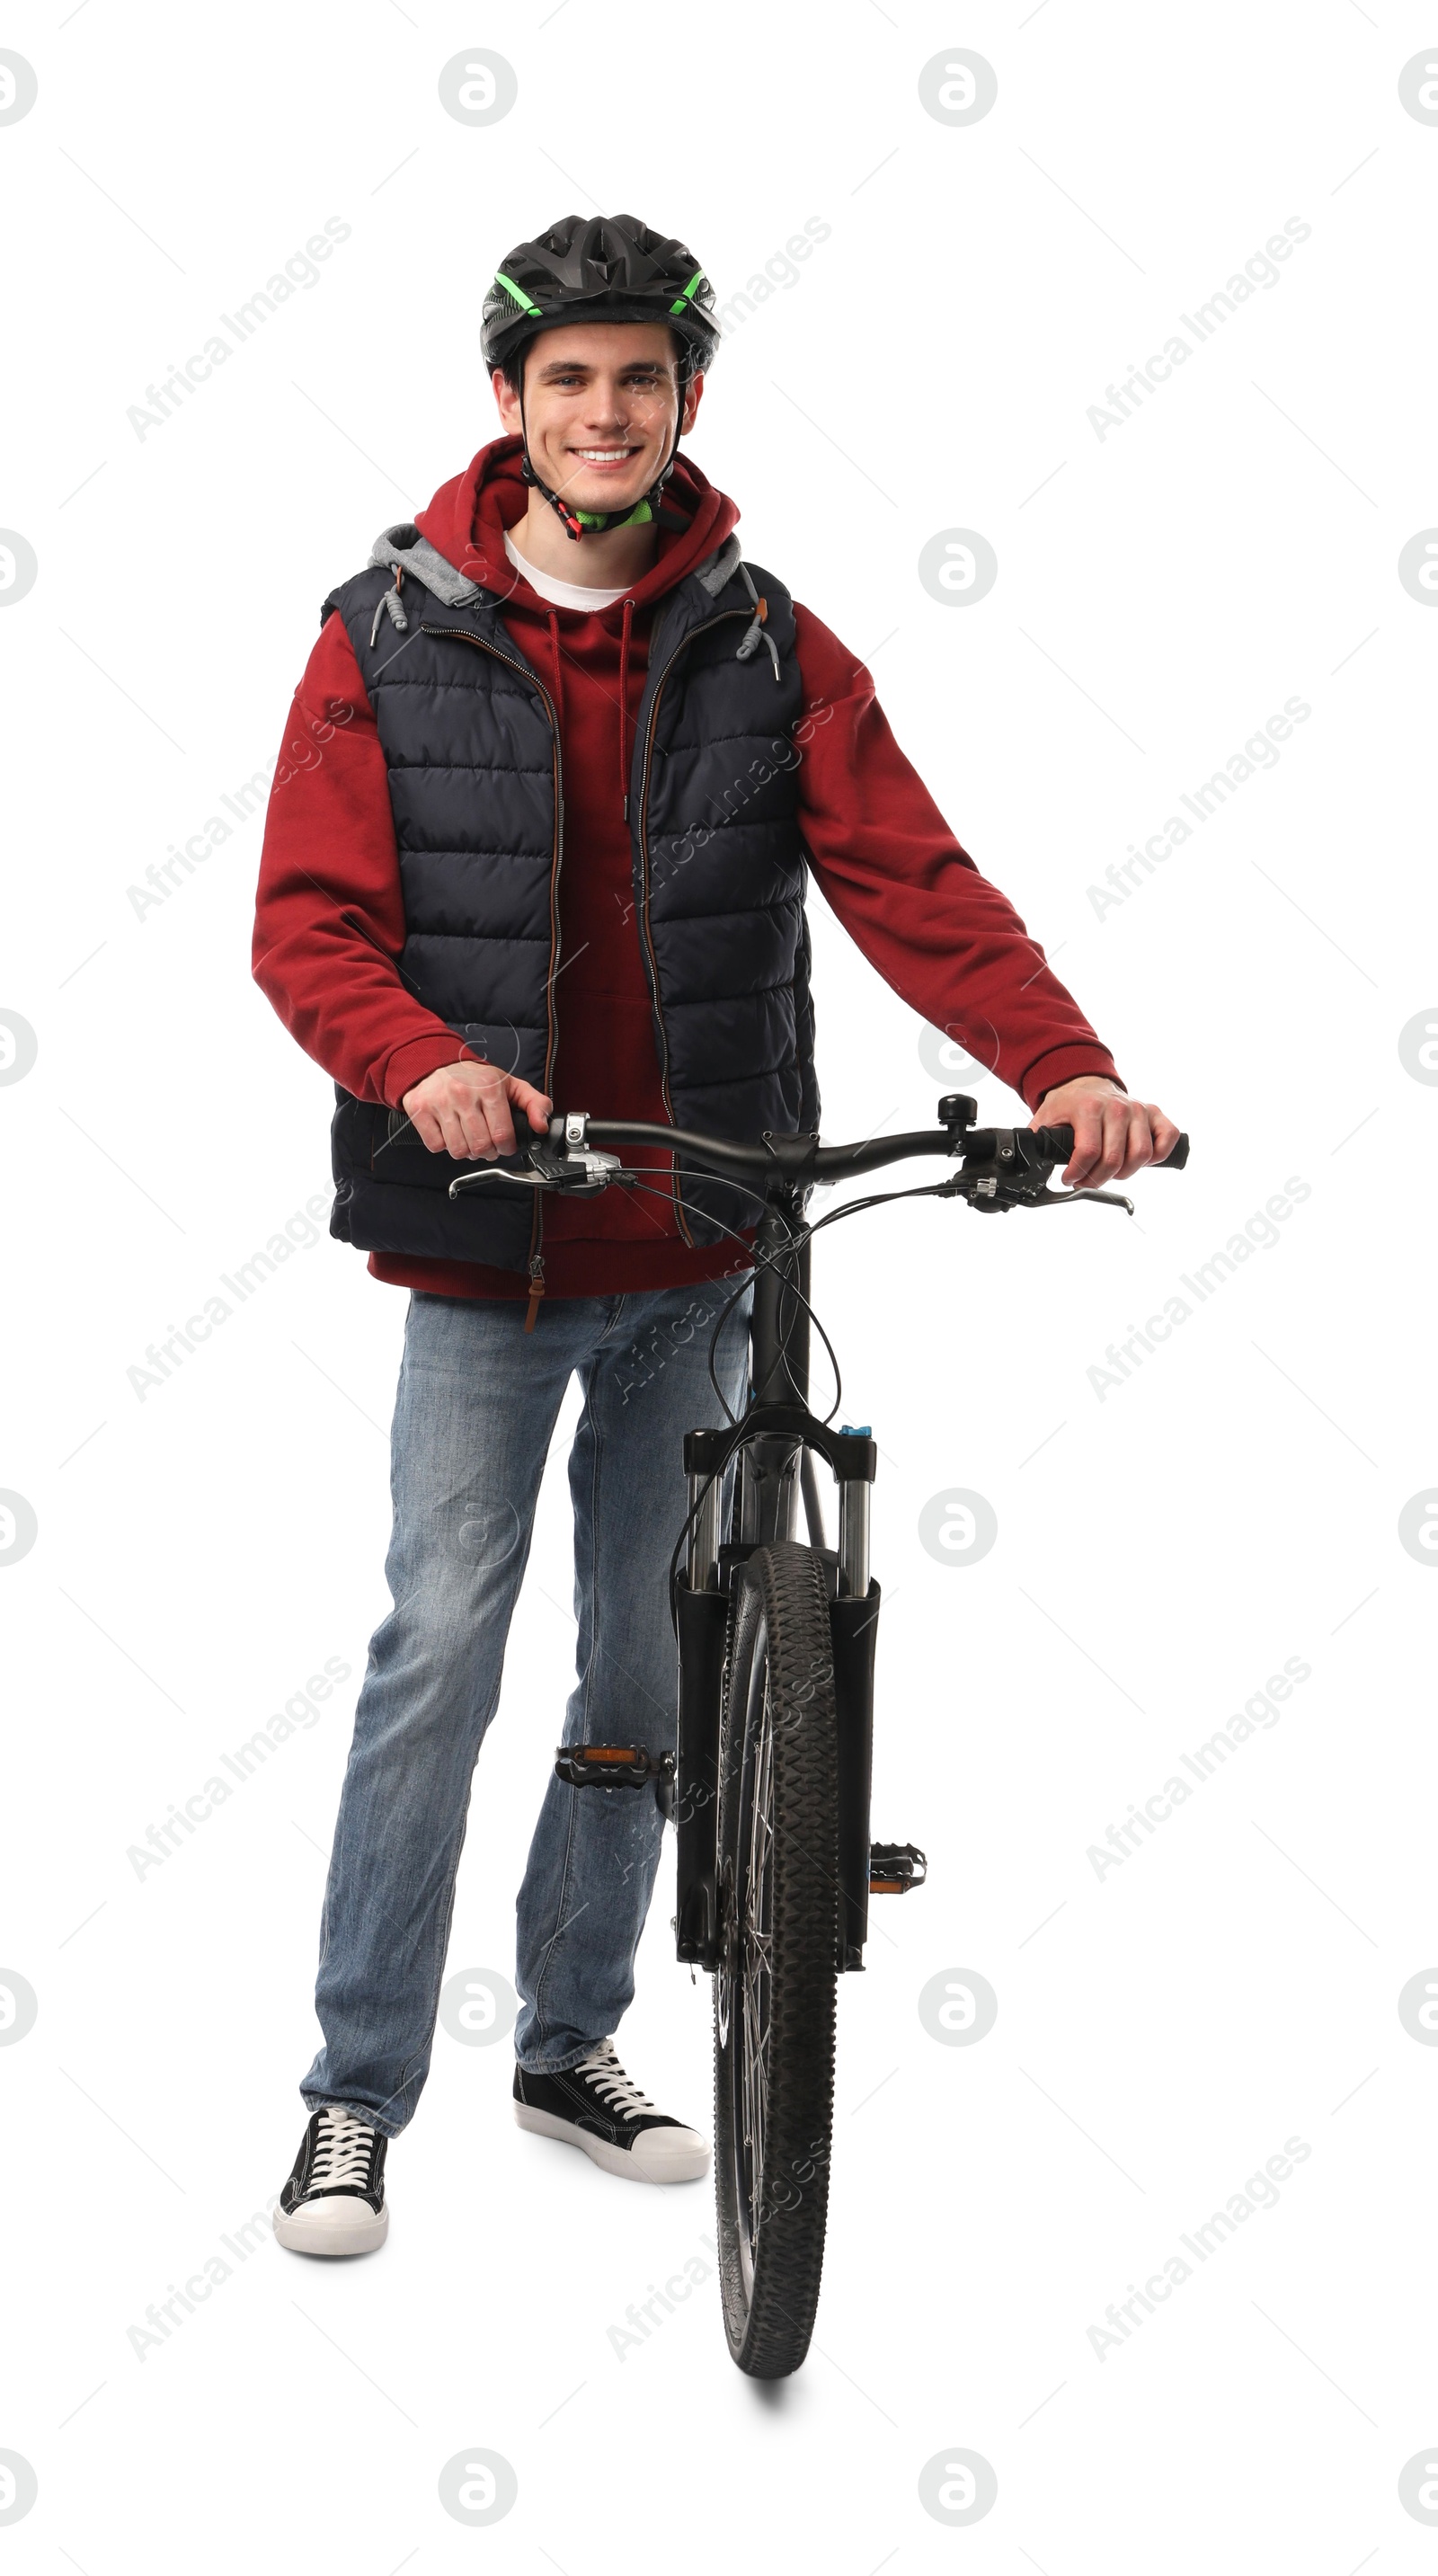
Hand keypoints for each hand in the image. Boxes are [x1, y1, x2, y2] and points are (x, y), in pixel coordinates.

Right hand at [401, 1059, 551, 1160]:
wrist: (436, 1061)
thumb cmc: (476, 1079)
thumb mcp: (510, 1085)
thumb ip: (535, 1104)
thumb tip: (542, 1126)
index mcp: (489, 1088)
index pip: (502, 1135)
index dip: (506, 1148)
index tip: (504, 1145)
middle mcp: (463, 1094)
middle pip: (480, 1147)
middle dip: (487, 1152)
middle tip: (486, 1145)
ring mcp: (439, 1102)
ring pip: (458, 1150)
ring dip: (466, 1152)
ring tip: (469, 1139)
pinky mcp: (419, 1109)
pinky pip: (436, 1146)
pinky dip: (443, 1146)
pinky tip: (449, 1133)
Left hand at [1030, 1075, 1180, 1186]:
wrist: (1087, 1082)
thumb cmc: (1068, 1104)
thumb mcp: (1046, 1118)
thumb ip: (1039, 1139)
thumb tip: (1030, 1161)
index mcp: (1088, 1108)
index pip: (1089, 1152)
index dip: (1079, 1174)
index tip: (1069, 1179)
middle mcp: (1117, 1107)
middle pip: (1114, 1159)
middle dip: (1097, 1179)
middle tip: (1087, 1180)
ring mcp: (1138, 1109)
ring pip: (1141, 1155)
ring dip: (1125, 1172)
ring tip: (1110, 1171)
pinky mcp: (1155, 1113)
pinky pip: (1167, 1139)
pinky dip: (1157, 1155)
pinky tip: (1139, 1159)